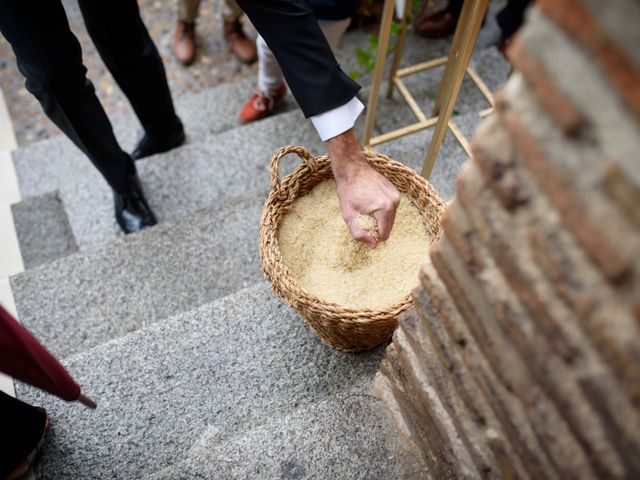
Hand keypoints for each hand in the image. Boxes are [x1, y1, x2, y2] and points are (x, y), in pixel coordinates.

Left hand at [325, 128, 399, 247]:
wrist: (352, 168)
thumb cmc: (348, 191)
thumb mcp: (349, 215)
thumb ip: (359, 233)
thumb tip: (373, 246)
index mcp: (385, 209)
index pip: (384, 235)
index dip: (373, 236)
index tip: (362, 227)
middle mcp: (394, 202)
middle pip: (389, 227)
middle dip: (376, 227)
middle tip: (362, 217)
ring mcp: (396, 196)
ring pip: (390, 218)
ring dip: (379, 219)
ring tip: (366, 208)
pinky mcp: (395, 191)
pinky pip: (390, 208)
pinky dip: (382, 210)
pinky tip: (370, 201)